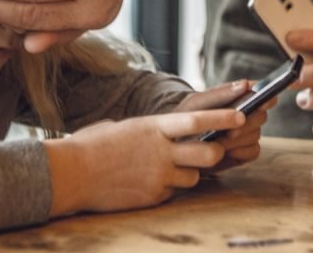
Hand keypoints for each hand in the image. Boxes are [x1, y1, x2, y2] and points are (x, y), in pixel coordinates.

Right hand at [44, 109, 244, 215]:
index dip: (223, 117)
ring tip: (167, 170)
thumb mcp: (125, 127)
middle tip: (214, 153)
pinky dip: (168, 189)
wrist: (69, 174)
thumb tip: (170, 135)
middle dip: (216, 154)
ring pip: (194, 178)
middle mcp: (161, 151)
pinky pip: (173, 193)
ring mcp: (158, 176)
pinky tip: (148, 184)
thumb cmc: (92, 145)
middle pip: (208, 154)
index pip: (198, 120)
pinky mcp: (152, 197)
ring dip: (189, 174)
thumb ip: (152, 131)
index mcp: (154, 127)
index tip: (243, 114)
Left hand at [174, 80, 273, 170]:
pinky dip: (241, 152)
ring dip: (239, 140)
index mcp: (237, 96)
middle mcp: (246, 114)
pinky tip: (226, 152)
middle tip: (230, 132)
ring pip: (256, 135)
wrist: (173, 144)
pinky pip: (254, 151)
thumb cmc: (185, 118)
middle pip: (261, 116)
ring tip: (220, 143)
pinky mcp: (244, 152)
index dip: (266, 95)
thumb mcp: (196, 103)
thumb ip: (220, 93)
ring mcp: (246, 133)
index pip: (260, 91)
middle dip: (246, 124)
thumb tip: (245, 84)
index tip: (262, 101)